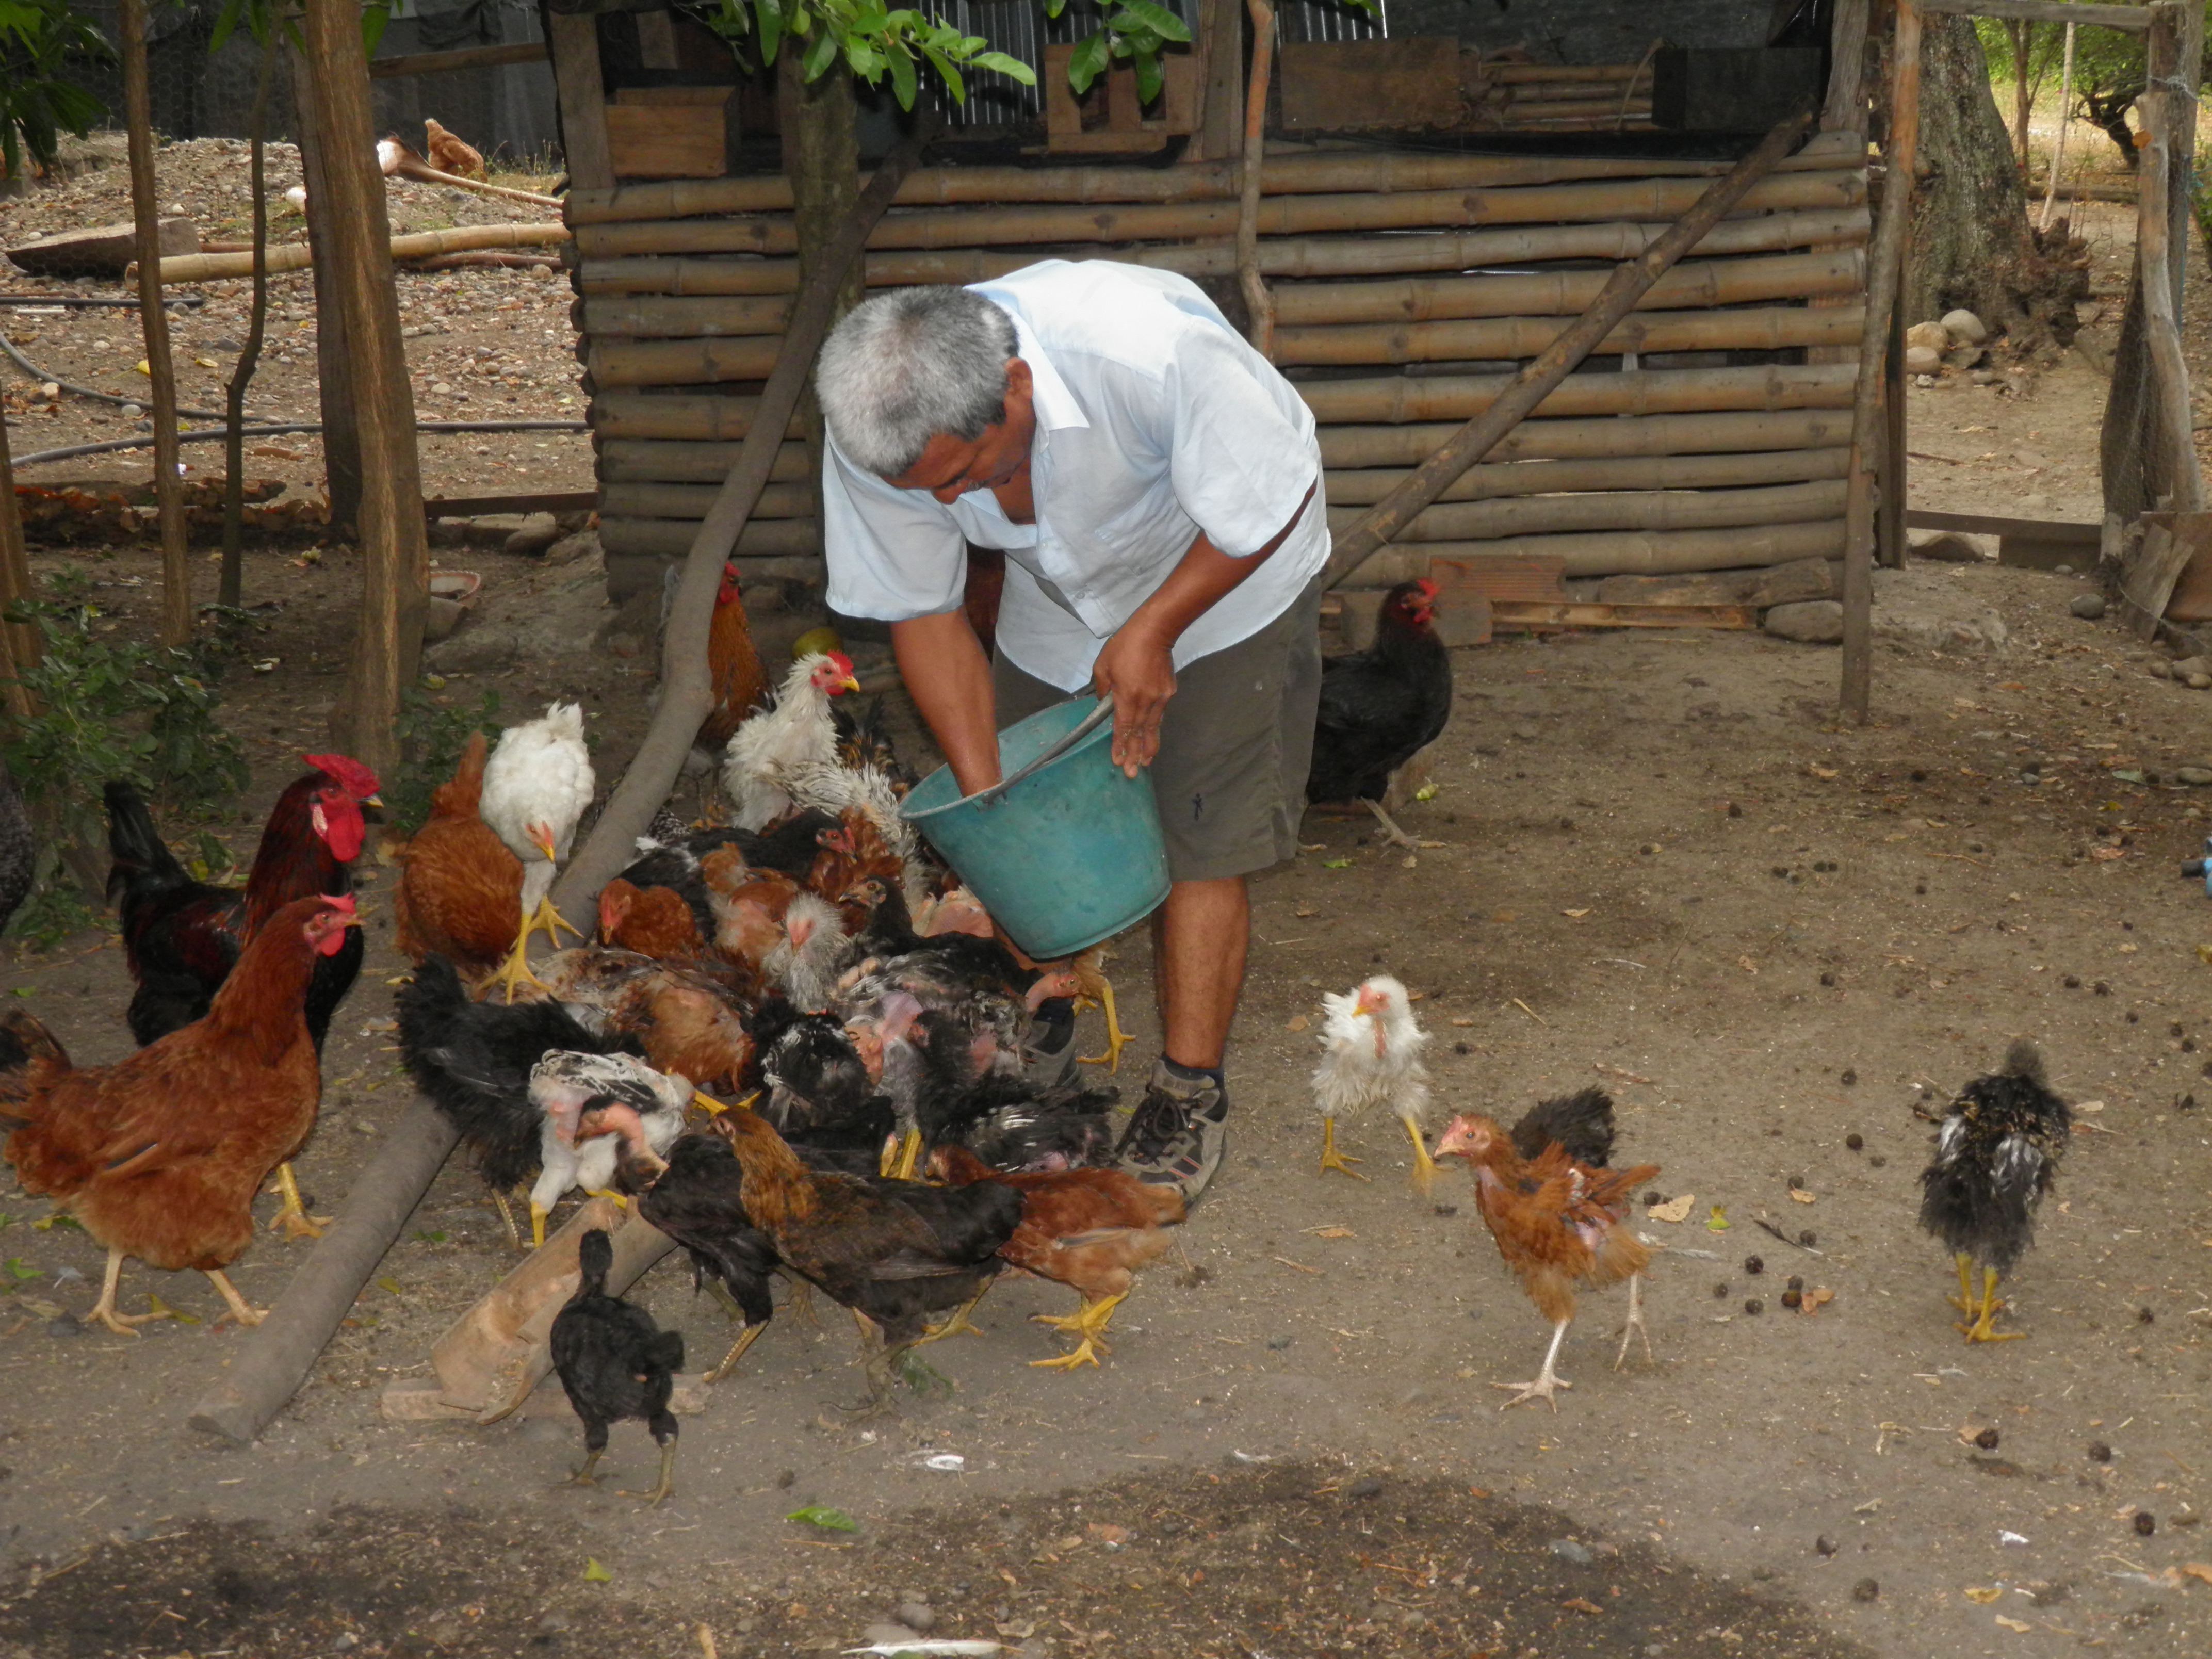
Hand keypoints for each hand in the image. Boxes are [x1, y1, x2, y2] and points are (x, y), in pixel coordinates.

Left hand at [1091, 619, 1175, 777]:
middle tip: (1132, 773)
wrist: (1155, 631)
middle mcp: (1145, 701)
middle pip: (1139, 733)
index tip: (1118, 762)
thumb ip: (1103, 689)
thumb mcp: (1103, 665)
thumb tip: (1105, 704)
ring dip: (1148, 747)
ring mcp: (1159, 698)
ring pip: (1152, 728)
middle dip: (1135, 755)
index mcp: (1127, 696)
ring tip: (1146, 763)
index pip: (1122, 727)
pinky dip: (1155, 729)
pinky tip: (1152, 738)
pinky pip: (1159, 715)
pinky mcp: (1169, 692)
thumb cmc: (1125, 645)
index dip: (1120, 746)